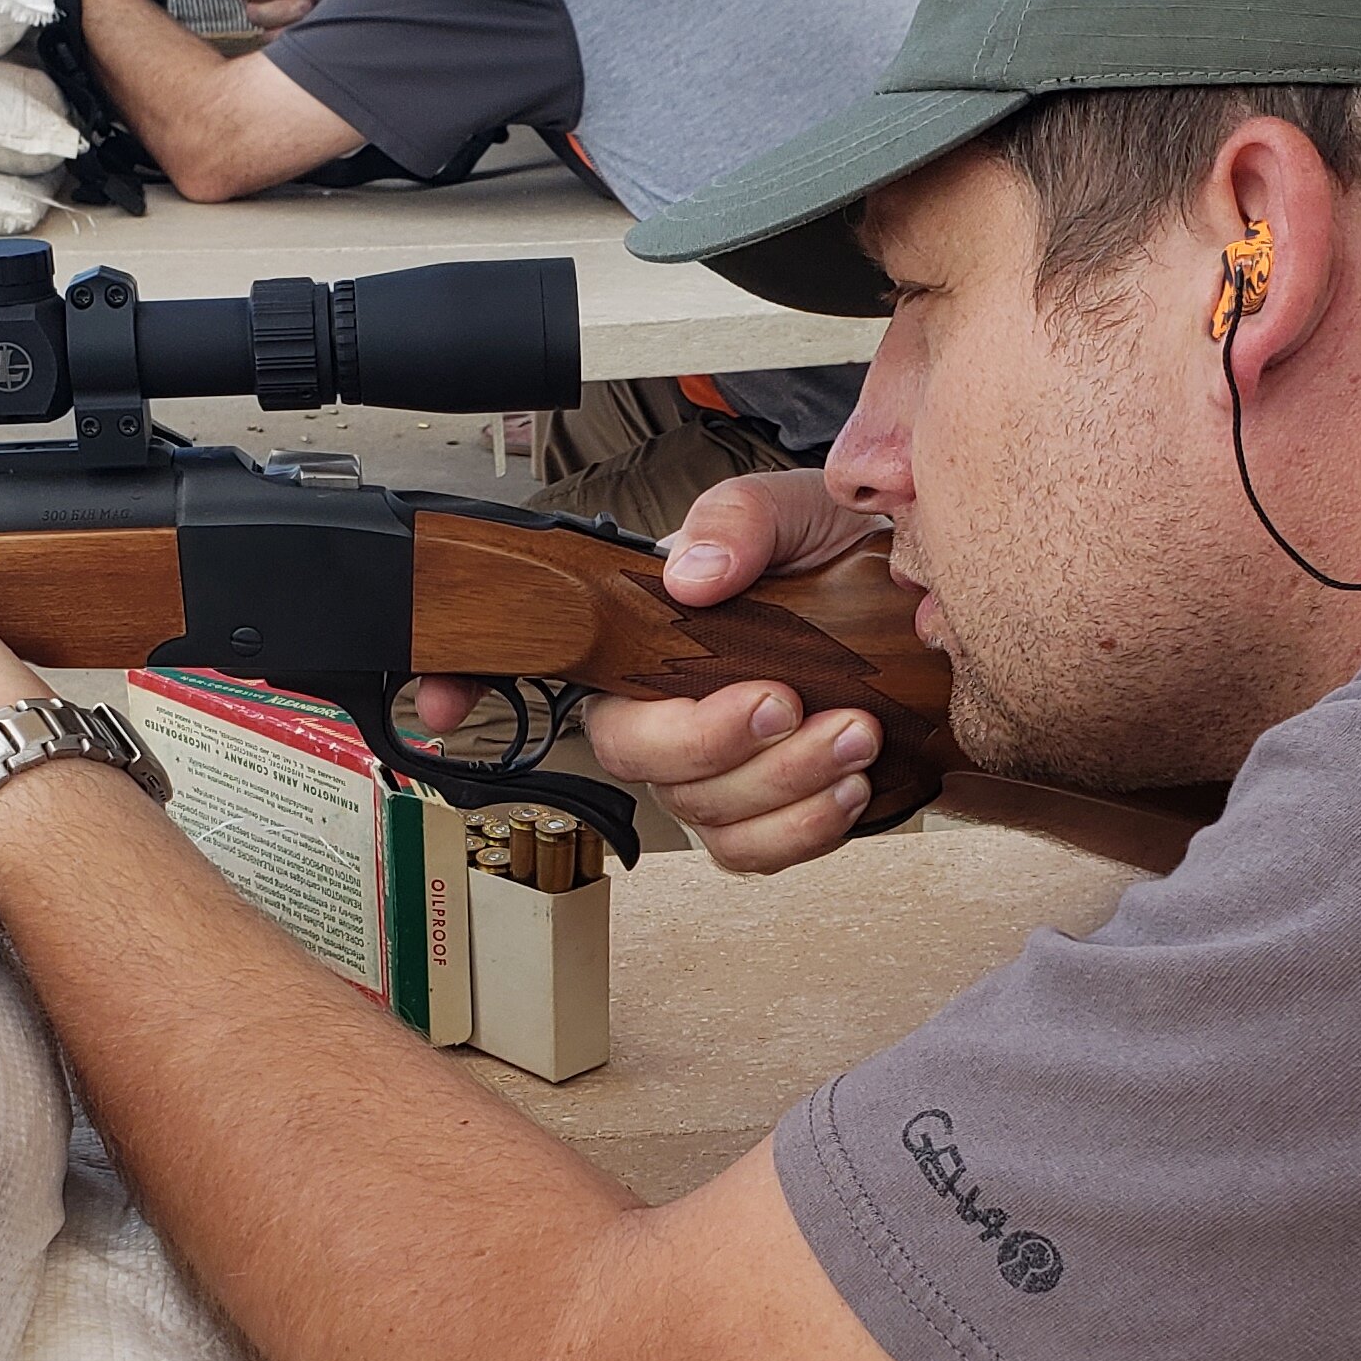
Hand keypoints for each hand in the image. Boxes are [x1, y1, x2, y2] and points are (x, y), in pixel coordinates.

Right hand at [404, 468, 893, 877]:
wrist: (923, 607)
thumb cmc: (844, 555)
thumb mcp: (794, 508)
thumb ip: (736, 523)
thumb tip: (689, 573)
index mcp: (645, 634)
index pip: (543, 659)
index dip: (472, 681)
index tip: (438, 703)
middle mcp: (664, 708)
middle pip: (635, 758)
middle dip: (710, 740)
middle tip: (783, 699)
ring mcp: (713, 769)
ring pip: (704, 815)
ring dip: (780, 784)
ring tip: (852, 733)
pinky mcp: (767, 812)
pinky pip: (754, 852)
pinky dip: (805, 829)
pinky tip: (848, 784)